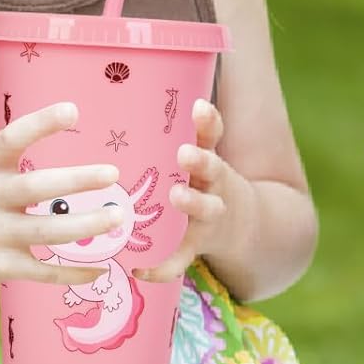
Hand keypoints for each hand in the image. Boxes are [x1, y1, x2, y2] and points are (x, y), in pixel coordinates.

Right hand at [0, 102, 124, 290]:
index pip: (13, 138)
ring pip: (48, 232)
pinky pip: (44, 272)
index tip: (73, 110)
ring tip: (117, 218)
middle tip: (112, 174)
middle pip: (37, 187)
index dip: (42, 123)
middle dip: (77, 180)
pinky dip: (75, 272)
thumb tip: (72, 167)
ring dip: (86, 227)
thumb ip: (15, 168)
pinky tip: (101, 267)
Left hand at [136, 99, 255, 283]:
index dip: (208, 120)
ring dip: (191, 203)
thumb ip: (177, 136)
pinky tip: (140, 270)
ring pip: (205, 209)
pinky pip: (181, 259)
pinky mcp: (197, 245)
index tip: (198, 106)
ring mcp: (208, 216)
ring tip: (175, 197)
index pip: (213, 135)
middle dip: (200, 161)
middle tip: (185, 153)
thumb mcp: (203, 157)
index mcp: (209, 161)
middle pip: (213, 169)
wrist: (239, 227)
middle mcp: (213, 185)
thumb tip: (125, 93)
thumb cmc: (203, 184)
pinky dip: (162, 267)